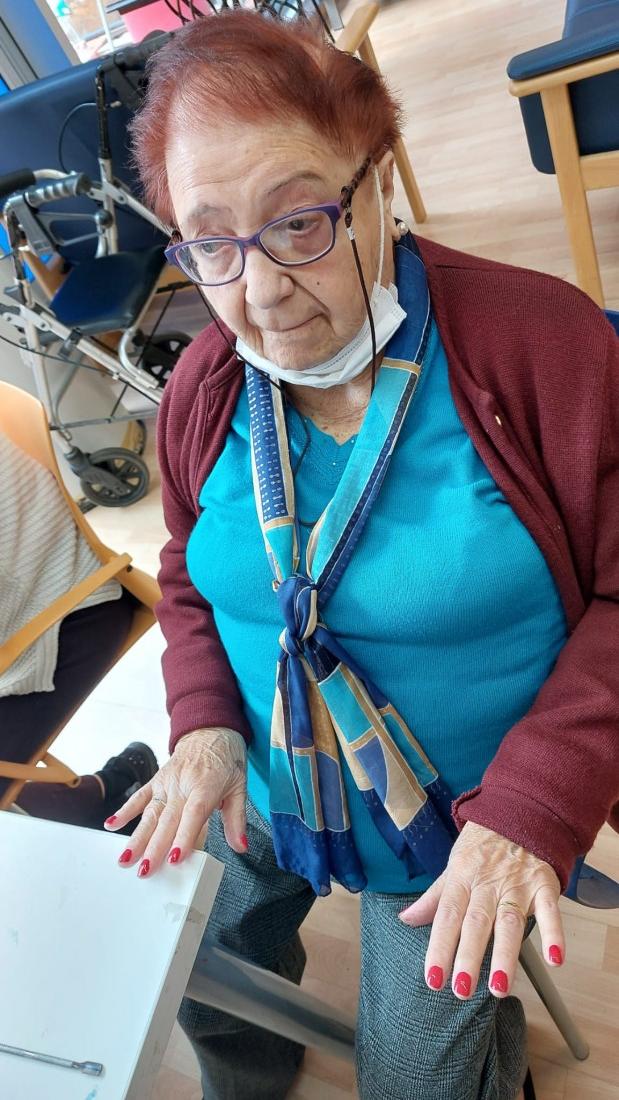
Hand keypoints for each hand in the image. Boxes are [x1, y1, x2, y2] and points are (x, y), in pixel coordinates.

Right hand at [104, 727, 246, 876]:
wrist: (211, 729)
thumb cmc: (226, 760)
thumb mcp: (240, 787)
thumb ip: (237, 820)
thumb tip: (241, 847)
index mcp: (206, 786)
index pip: (194, 814)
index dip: (184, 836)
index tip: (175, 858)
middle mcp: (183, 785)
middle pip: (168, 819)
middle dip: (155, 847)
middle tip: (145, 871)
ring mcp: (167, 783)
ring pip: (150, 813)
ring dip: (137, 837)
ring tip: (125, 858)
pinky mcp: (157, 781)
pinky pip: (139, 796)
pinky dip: (125, 810)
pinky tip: (111, 825)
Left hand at [399, 822, 563, 998]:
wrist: (518, 812)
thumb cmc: (481, 846)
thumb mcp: (453, 866)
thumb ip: (434, 897)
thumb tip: (405, 919)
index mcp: (462, 878)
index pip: (447, 916)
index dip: (439, 947)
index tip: (433, 978)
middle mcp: (488, 883)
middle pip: (476, 922)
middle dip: (468, 956)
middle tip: (461, 989)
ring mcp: (517, 884)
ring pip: (510, 921)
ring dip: (505, 955)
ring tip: (500, 987)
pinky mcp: (544, 884)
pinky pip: (551, 910)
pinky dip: (554, 933)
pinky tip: (555, 958)